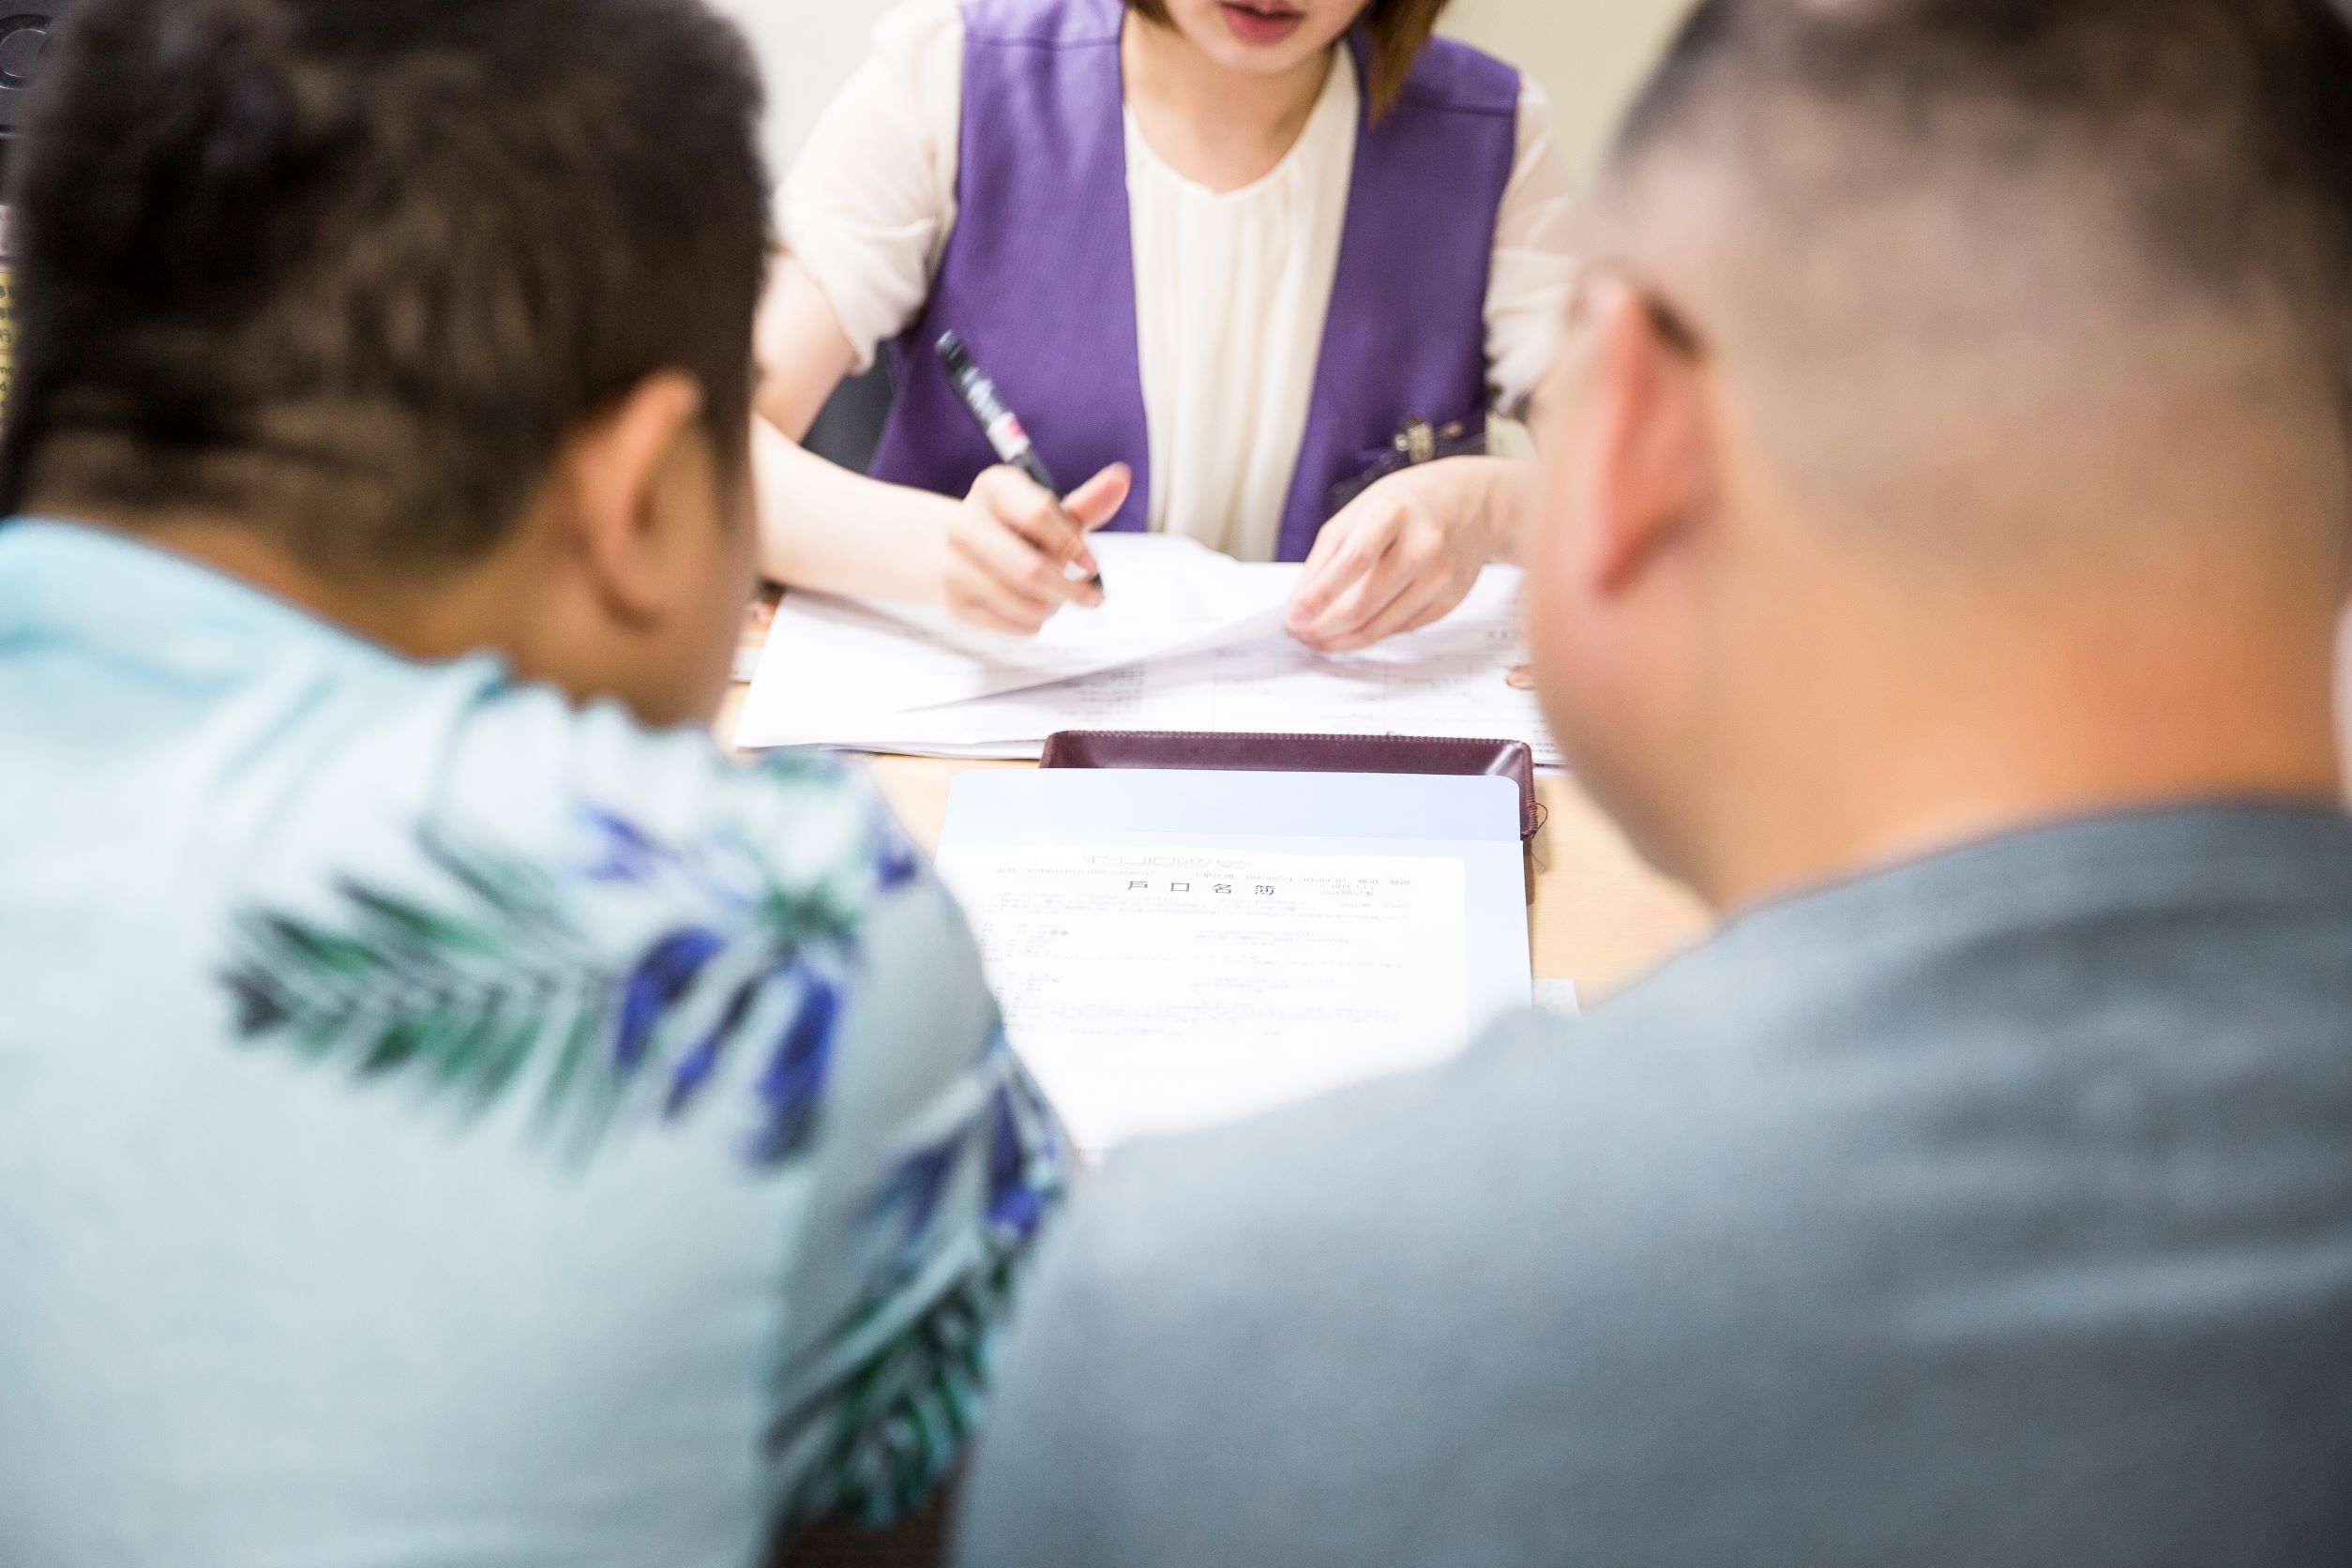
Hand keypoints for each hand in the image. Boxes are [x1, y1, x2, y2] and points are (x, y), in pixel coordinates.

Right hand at [945, 463, 1131, 635]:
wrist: (967, 553)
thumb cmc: (1020, 529)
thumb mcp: (1052, 514)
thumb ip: (1087, 503)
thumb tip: (1120, 478)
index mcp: (992, 487)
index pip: (1038, 514)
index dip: (1072, 544)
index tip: (1091, 565)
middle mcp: (963, 522)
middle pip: (1030, 568)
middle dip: (1070, 589)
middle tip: (1092, 598)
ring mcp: (952, 564)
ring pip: (1024, 602)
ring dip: (1053, 606)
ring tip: (1054, 597)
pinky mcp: (953, 602)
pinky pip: (1013, 625)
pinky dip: (1034, 622)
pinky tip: (1029, 606)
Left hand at [1286, 457, 1512, 651]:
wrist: (1476, 502)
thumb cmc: (1409, 503)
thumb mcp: (1361, 510)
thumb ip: (1328, 555)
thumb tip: (1301, 604)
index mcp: (1394, 513)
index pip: (1352, 563)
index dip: (1318, 596)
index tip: (1294, 617)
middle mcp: (1423, 545)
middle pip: (1364, 603)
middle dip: (1324, 628)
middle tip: (1301, 634)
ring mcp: (1441, 576)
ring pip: (1380, 626)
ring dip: (1342, 639)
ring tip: (1319, 638)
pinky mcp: (1450, 599)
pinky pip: (1400, 629)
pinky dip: (1371, 634)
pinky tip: (1353, 630)